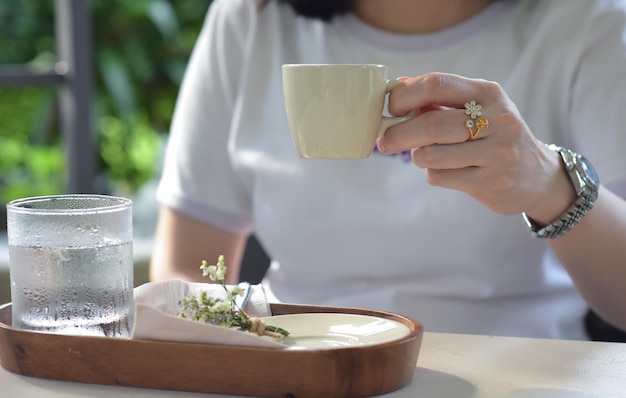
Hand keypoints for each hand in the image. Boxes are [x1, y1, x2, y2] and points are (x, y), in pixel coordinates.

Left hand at [378, 72, 574, 221]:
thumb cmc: (494, 136)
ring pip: (431, 155)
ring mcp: (496, 153)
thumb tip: (396, 86)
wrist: (538, 176)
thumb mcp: (478, 107)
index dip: (405, 96)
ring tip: (424, 155)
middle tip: (385, 141)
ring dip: (417, 156)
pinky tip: (447, 171)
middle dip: (398, 134)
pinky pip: (440, 177)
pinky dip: (433, 174)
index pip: (437, 84)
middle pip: (430, 124)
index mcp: (488, 93)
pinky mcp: (491, 182)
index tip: (391, 109)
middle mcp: (497, 120)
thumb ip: (439, 98)